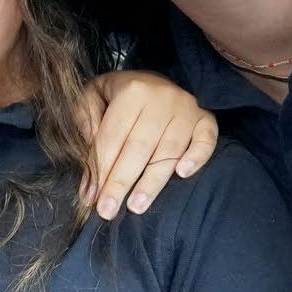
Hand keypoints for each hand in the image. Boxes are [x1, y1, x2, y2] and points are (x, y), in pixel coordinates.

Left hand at [79, 71, 218, 218]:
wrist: (153, 80)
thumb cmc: (118, 94)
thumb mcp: (93, 96)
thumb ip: (85, 122)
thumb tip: (89, 163)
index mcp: (132, 91)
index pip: (113, 136)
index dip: (99, 168)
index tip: (90, 197)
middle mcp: (162, 98)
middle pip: (139, 147)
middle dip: (120, 182)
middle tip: (108, 211)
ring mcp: (187, 109)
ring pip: (169, 151)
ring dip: (152, 182)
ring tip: (136, 206)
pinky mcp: (205, 119)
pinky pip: (206, 140)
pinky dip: (197, 157)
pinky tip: (182, 174)